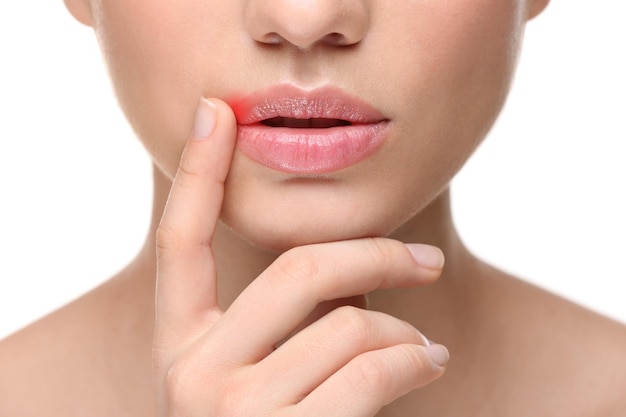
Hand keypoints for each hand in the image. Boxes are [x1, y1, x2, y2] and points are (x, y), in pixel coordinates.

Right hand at [152, 98, 448, 416]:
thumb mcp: (247, 378)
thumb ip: (278, 322)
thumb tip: (353, 269)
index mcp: (179, 346)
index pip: (180, 241)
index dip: (196, 170)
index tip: (215, 109)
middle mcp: (193, 372)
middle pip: (298, 268)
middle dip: (378, 254)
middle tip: (426, 259)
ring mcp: (234, 409)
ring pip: (349, 323)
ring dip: (403, 330)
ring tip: (421, 346)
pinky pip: (372, 371)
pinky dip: (414, 362)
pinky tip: (429, 363)